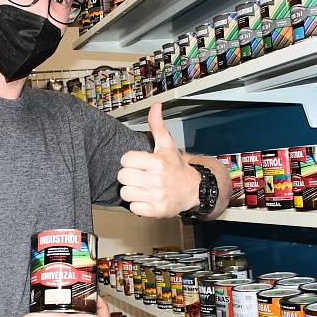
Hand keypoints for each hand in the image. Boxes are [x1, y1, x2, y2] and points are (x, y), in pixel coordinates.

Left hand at [117, 103, 200, 217]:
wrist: (193, 190)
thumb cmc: (176, 168)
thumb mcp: (167, 145)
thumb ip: (157, 125)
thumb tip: (155, 106)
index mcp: (157, 162)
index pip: (125, 159)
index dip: (130, 161)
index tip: (138, 163)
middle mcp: (157, 180)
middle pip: (122, 176)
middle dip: (129, 176)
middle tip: (139, 176)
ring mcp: (157, 196)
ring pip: (125, 193)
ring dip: (131, 191)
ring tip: (142, 187)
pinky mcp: (156, 211)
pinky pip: (133, 208)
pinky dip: (137, 205)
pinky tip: (145, 198)